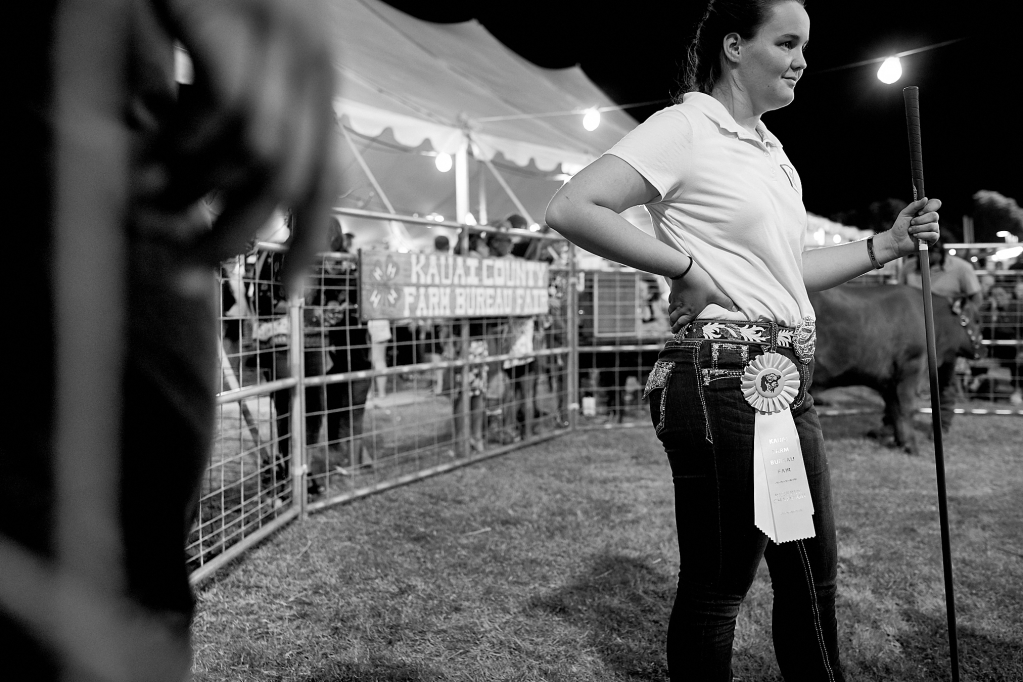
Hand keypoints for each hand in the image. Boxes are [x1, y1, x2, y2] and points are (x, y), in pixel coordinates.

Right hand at [160, 0, 340, 288]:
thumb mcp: (239, 55)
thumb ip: (242, 112)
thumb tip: (216, 192)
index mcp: (318, 83)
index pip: (326, 181)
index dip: (309, 242)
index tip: (287, 296)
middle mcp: (312, 69)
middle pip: (293, 182)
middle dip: (238, 239)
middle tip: (183, 278)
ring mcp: (280, 43)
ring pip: (256, 157)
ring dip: (193, 193)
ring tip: (142, 208)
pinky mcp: (237, 22)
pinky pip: (219, 111)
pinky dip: (179, 138)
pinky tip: (138, 137)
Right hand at [667, 260, 737, 332]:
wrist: (685, 271)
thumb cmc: (700, 283)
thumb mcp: (714, 293)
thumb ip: (724, 302)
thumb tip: (735, 309)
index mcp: (691, 311)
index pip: (682, 323)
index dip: (678, 329)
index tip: (676, 333)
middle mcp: (682, 308)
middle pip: (673, 319)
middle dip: (673, 325)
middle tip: (673, 329)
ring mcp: (676, 300)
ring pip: (670, 312)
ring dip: (671, 317)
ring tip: (672, 319)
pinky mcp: (673, 293)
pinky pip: (670, 302)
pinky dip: (671, 306)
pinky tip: (673, 304)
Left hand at [881, 197, 941, 259]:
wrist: (896, 240)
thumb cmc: (900, 226)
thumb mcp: (905, 213)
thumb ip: (914, 205)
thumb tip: (925, 198)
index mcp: (926, 211)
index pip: (936, 204)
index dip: (929, 207)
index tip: (919, 212)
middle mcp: (932, 219)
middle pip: (934, 216)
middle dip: (920, 220)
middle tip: (911, 223)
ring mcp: (934, 229)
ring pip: (933, 226)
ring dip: (918, 228)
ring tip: (911, 231)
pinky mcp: (933, 239)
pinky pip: (932, 235)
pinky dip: (922, 235)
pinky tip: (915, 236)